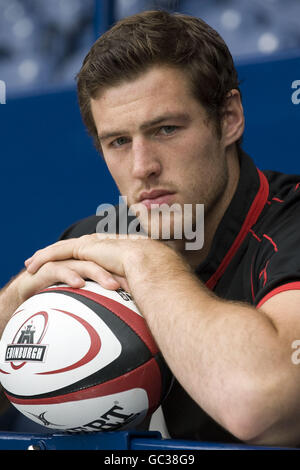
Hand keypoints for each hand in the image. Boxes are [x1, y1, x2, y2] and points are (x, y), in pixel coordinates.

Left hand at [24, 234, 152, 292]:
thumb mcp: (138, 280)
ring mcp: (92, 243)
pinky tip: (34, 265)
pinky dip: (45, 257)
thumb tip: (140, 301)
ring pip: (61, 248)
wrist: (151, 264)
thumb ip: (134, 286)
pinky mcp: (85, 247)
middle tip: (39, 261)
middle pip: (71, 248)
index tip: (65, 263)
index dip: (75, 256)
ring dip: (44, 255)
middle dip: (54, 254)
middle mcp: (100, 243)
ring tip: (31, 264)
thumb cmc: (152, 275)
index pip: (89, 252)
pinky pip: (58, 252)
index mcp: (112, 249)